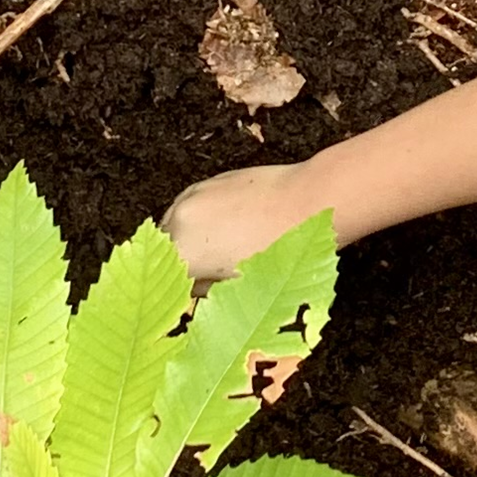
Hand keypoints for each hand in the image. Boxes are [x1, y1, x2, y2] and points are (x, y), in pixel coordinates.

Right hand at [165, 161, 321, 281]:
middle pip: (166, 252)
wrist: (310, 202)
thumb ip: (209, 290)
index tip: (196, 295)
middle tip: (212, 276)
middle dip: (183, 265)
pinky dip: (202, 220)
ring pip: (176, 225)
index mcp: (185, 251)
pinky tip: (230, 229)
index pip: (168, 280)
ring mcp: (192, 196)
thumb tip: (199, 290)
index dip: (183, 292)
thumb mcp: (242, 286)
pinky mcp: (208, 181)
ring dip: (189, 240)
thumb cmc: (284, 248)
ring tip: (224, 251)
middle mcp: (180, 220)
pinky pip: (192, 206)